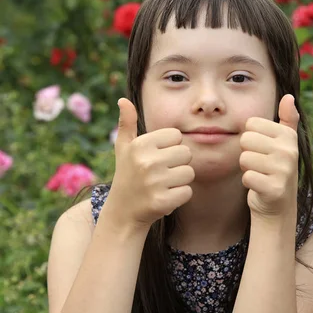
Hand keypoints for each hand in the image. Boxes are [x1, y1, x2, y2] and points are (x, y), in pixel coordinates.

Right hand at [106, 98, 193, 231]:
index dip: (170, 146)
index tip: (157, 157)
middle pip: (186, 153)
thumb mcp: (124, 148)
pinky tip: (164, 198)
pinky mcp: (162, 201)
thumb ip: (127, 123)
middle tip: (160, 173)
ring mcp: (154, 182)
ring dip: (180, 181)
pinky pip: (187, 192)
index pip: (177, 135)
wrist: (122, 212)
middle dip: (178, 163)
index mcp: (140, 144)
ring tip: (162, 185)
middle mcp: (147, 161)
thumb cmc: (127, 174)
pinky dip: (179, 196)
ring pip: (189, 173)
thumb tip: (123, 100)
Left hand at [239, 94, 298, 220]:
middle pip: (245, 140)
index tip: (263, 150)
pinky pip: (246, 177)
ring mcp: (283, 170)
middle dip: (248, 153)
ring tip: (261, 174)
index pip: (251, 124)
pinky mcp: (275, 188)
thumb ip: (287, 119)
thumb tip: (289, 97)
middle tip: (261, 164)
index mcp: (288, 135)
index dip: (251, 138)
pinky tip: (260, 186)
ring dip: (247, 169)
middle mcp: (289, 151)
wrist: (278, 206)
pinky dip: (249, 183)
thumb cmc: (276, 169)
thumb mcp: (284, 143)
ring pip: (244, 158)